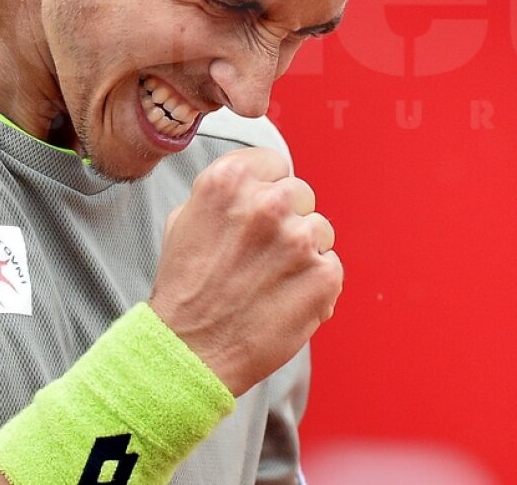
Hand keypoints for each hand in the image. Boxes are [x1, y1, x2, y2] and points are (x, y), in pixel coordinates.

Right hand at [148, 147, 341, 396]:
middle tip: (261, 255)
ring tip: (270, 281)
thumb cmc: (185, 289)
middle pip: (300, 193)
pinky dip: (315, 284)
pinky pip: (332, 266)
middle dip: (286, 220)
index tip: (259, 213)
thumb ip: (226, 193)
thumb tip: (256, 183)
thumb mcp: (186, 218)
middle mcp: (267, 203)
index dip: (267, 190)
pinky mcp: (323, 275)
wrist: (189, 351)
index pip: (275, 164)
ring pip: (320, 229)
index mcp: (230, 180)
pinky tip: (285, 299)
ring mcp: (298, 239)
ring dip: (303, 252)